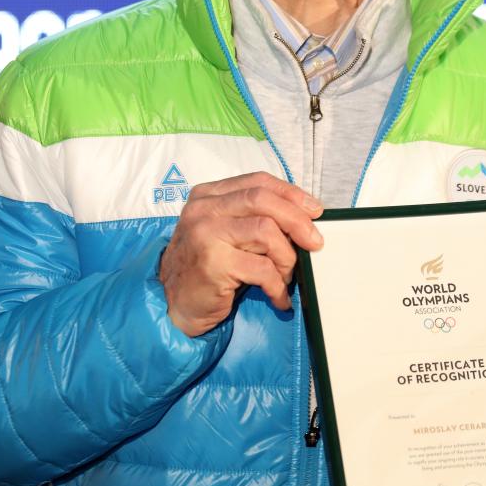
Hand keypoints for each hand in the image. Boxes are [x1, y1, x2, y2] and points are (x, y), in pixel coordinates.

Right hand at [159, 171, 322, 336]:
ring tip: (287, 276)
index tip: (314, 210)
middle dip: (297, 220)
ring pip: (266, 232)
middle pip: (263, 200)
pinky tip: (279, 298)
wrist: (171, 302)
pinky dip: (278, 285)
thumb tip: (302, 217)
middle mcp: (204, 209)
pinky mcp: (213, 264)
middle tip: (315, 242)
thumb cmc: (206, 267)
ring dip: (287, 257)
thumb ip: (251, 217)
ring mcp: (205, 234)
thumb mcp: (224, 232)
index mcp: (208, 195)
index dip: (291, 194)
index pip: (257, 182)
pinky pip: (262, 268)